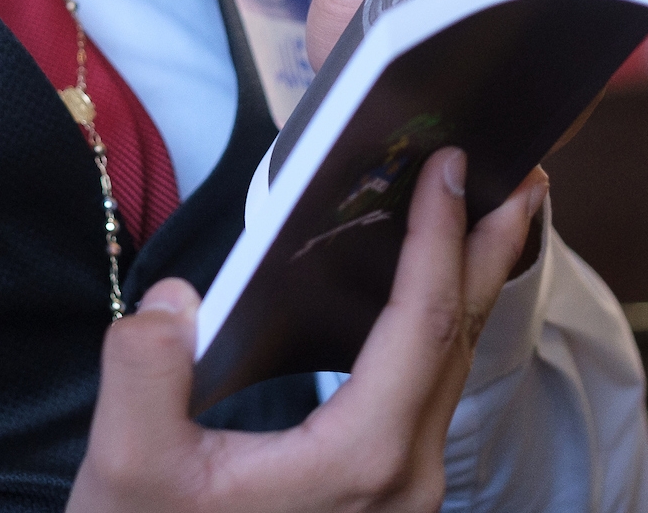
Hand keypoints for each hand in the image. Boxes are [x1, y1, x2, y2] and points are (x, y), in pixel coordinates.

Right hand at [66, 150, 545, 512]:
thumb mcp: (129, 469)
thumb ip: (144, 371)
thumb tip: (176, 300)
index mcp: (358, 461)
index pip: (421, 325)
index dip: (439, 238)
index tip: (446, 167)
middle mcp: (402, 479)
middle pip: (458, 342)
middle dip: (487, 250)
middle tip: (518, 172)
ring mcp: (401, 495)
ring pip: (449, 370)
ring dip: (467, 286)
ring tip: (483, 219)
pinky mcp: (382, 497)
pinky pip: (426, 395)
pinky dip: (434, 329)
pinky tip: (423, 300)